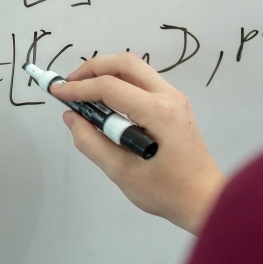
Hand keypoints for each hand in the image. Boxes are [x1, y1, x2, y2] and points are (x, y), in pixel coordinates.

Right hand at [51, 53, 224, 234]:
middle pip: (125, 63)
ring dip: (107, 73)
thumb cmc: (167, 192)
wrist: (205, 200)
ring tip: (83, 91)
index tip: (56, 93)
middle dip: (93, 68)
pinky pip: (143, 82)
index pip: (110, 88)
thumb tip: (71, 117)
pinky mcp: (175, 105)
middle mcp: (169, 97)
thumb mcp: (121, 172)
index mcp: (158, 113)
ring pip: (136, 68)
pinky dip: (120, 82)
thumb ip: (91, 142)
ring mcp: (175, 98)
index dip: (79, 88)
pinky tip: (105, 101)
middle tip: (70, 84)